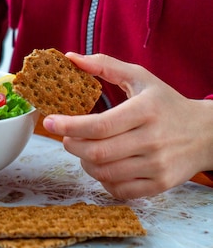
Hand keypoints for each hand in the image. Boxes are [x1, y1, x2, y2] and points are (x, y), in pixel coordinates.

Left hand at [43, 52, 212, 198]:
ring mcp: (156, 165)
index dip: (68, 126)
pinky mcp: (159, 184)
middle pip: (97, 152)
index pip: (98, 126)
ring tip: (84, 149)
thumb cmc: (166, 103)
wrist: (207, 133)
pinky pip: (118, 189)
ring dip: (84, 162)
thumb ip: (105, 66)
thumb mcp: (140, 78)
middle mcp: (152, 140)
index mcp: (145, 111)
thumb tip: (70, 57)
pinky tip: (102, 165)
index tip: (49, 121)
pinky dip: (102, 179)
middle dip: (71, 145)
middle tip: (66, 137)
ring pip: (103, 172)